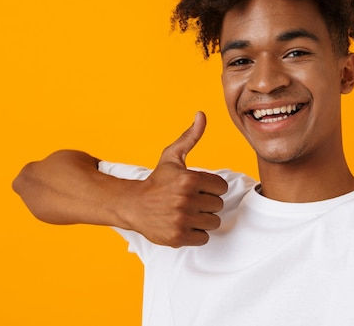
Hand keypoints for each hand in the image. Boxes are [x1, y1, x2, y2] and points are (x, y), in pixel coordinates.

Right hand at [123, 111, 227, 246]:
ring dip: (203, 219)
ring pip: (213, 222)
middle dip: (206, 203)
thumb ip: (190, 136)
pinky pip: (203, 238)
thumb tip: (201, 114)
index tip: (197, 188)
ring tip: (187, 212)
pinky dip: (196, 233)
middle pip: (218, 205)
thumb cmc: (157, 180)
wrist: (133, 205)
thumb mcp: (172, 156)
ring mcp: (181, 220)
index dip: (211, 187)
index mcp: (189, 179)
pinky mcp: (177, 237)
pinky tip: (183, 224)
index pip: (221, 187)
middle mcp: (186, 200)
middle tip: (189, 201)